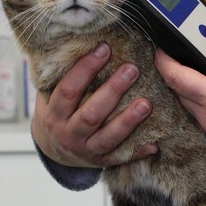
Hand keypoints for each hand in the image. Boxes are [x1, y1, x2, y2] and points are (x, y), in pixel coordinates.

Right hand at [32, 43, 158, 167]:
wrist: (54, 150)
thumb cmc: (57, 114)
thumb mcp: (50, 97)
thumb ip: (64, 78)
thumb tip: (88, 43)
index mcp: (54, 115)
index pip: (68, 89)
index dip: (85, 68)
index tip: (104, 48)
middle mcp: (69, 134)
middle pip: (91, 114)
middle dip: (112, 91)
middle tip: (132, 70)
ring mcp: (86, 151)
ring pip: (108, 137)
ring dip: (128, 120)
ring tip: (147, 103)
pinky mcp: (101, 161)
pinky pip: (122, 157)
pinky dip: (138, 151)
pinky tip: (154, 143)